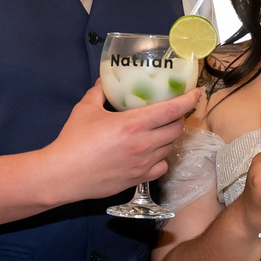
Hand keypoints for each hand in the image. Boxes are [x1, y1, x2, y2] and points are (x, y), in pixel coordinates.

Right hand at [46, 81, 198, 203]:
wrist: (63, 175)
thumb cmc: (73, 140)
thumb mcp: (85, 109)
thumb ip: (99, 92)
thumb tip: (104, 81)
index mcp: (134, 124)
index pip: (172, 110)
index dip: (188, 100)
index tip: (196, 93)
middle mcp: (144, 144)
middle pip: (176, 129)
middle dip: (179, 118)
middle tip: (173, 112)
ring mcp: (143, 163)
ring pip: (170, 147)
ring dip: (170, 136)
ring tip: (162, 130)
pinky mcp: (139, 179)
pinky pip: (161, 167)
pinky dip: (162, 157)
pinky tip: (153, 152)